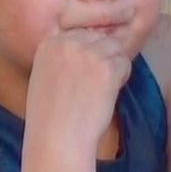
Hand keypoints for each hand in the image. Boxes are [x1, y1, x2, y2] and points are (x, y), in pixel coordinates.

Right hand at [26, 20, 137, 154]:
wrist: (57, 138)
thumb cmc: (49, 116)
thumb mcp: (45, 75)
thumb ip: (63, 57)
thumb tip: (90, 47)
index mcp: (49, 43)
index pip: (81, 33)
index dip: (88, 54)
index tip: (82, 77)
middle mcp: (68, 42)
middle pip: (100, 38)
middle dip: (103, 58)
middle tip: (94, 85)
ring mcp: (88, 53)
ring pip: (115, 49)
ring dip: (113, 68)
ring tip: (100, 91)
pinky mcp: (106, 68)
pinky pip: (125, 64)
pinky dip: (121, 80)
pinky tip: (106, 96)